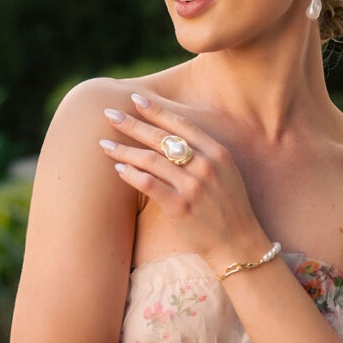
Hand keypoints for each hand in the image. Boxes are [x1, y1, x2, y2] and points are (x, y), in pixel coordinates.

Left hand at [100, 92, 265, 268]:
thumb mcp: (226, 171)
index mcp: (217, 152)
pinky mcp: (180, 207)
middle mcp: (206, 165)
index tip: (135, 99)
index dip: (156, 110)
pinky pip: (149, 185)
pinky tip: (118, 168)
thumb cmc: (229, 206)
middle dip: (132, 124)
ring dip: (124, 150)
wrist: (238, 243)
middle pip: (161, 138)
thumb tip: (172, 135)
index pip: (181, 124)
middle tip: (109, 113)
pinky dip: (131, 174)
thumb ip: (204, 152)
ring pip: (150, 160)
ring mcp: (193, 186)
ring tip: (104, 143)